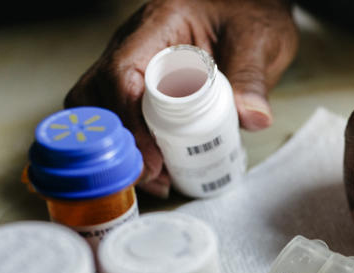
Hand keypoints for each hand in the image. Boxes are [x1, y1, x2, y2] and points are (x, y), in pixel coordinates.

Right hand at [65, 0, 296, 196]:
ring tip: (155, 176)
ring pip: (97, 107)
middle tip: (150, 173)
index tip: (152, 156)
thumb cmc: (248, 12)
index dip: (129, 119)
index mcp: (158, 24)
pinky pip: (116, 114)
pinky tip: (156, 166)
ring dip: (119, 146)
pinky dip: (129, 144)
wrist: (249, 5)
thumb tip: (252, 118)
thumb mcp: (259, 40)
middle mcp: (133, 42)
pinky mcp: (137, 83)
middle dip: (115, 140)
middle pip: (95, 93)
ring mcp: (130, 62)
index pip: (121, 72)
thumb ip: (252, 78)